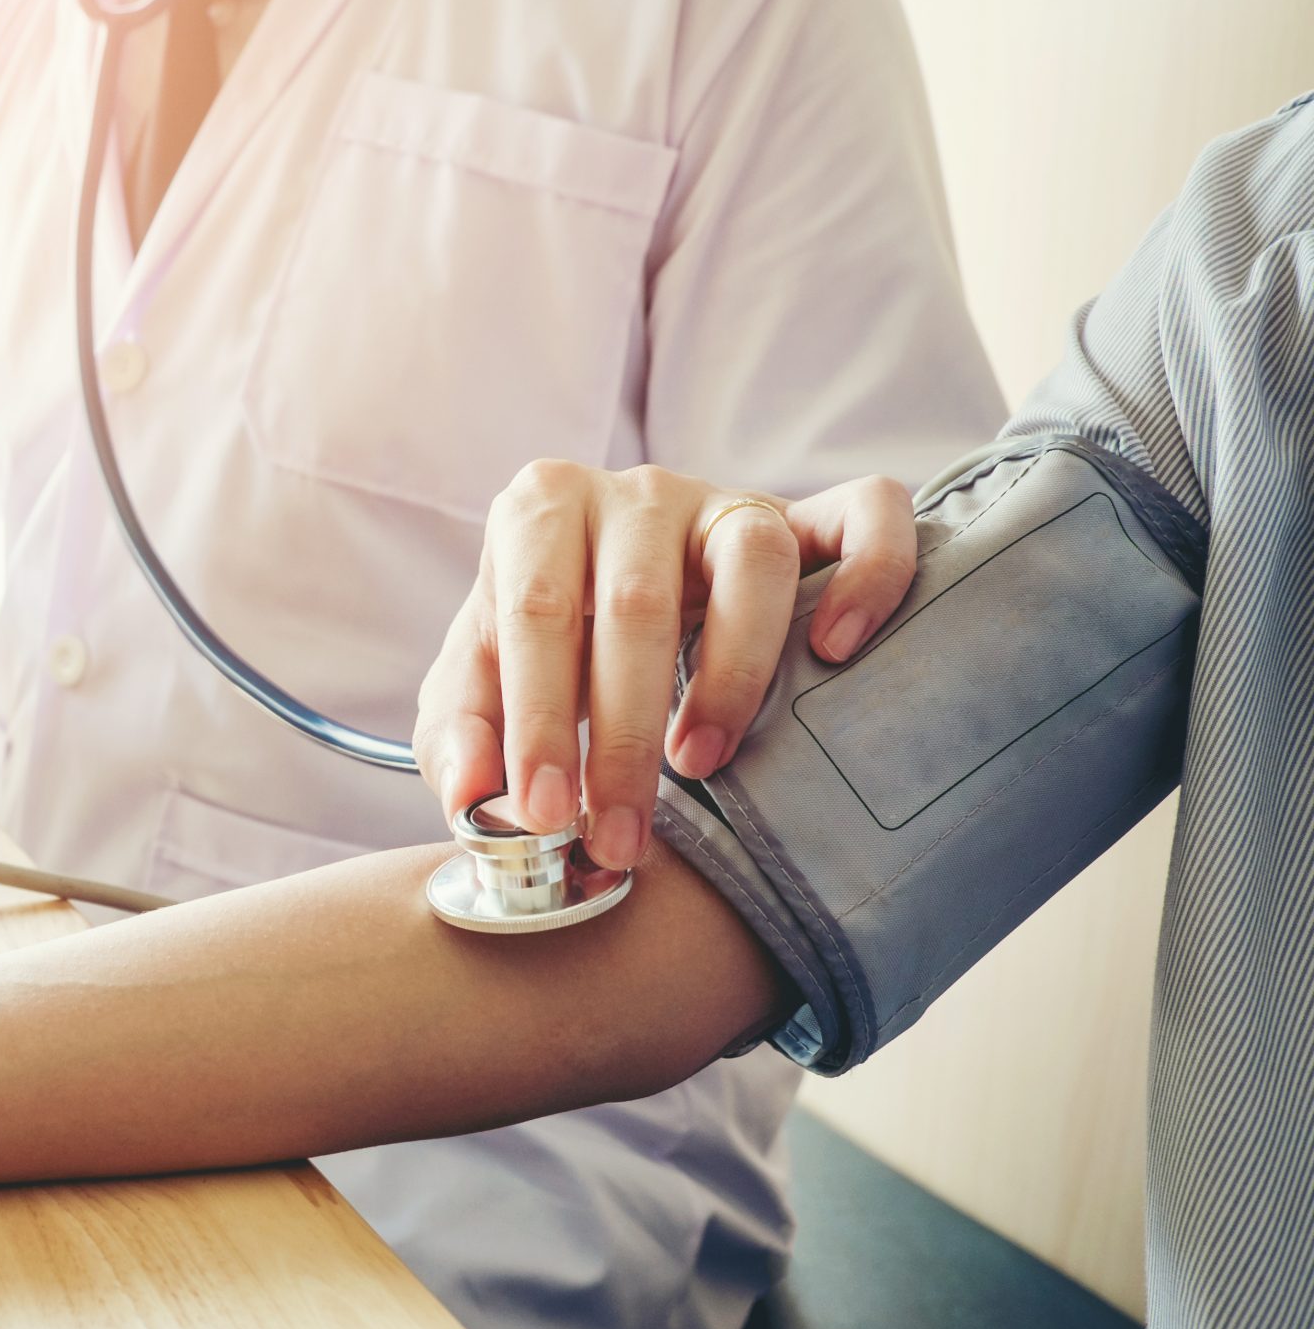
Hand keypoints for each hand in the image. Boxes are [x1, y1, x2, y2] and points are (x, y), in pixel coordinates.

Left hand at [414, 464, 916, 870]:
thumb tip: (472, 794)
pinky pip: (866, 516)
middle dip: (624, 739)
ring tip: (703, 763)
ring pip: (754, 561)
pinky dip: (868, 576)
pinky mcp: (808, 515)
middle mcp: (633, 490)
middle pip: (636, 604)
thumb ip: (460, 736)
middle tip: (620, 838)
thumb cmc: (541, 652)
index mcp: (537, 512)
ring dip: (732, 675)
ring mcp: (726, 498)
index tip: (544, 815)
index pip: (536, 614)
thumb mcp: (478, 686)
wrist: (610, 600)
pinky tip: (840, 652)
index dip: (536, 721)